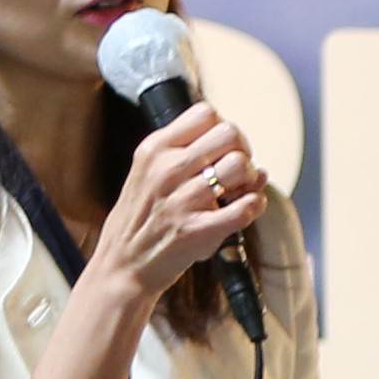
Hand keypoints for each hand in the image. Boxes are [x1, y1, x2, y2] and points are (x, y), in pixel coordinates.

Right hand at [91, 98, 266, 319]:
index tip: (224, 150)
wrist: (124, 264)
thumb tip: (248, 156)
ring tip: (238, 192)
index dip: (225, 129)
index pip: (206, 113)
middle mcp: (167, 169)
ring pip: (240, 165)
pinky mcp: (197, 230)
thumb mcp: (150, 173)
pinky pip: (245, 207)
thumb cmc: (144, 218)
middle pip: (229, 133)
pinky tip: (246, 209)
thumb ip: (191, 157)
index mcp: (155, 149)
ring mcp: (182, 200)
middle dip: (243, 150)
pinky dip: (254, 205)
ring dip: (250, 179)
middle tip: (236, 172)